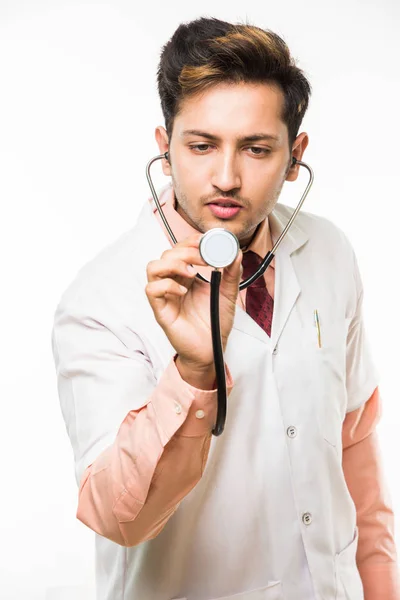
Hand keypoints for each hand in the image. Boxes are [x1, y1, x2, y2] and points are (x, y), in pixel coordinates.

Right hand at [145, 232, 242, 369]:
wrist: (211, 349)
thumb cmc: (214, 324)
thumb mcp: (228, 294)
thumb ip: (232, 274)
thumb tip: (236, 253)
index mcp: (187, 276)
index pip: (180, 249)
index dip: (190, 241)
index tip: (206, 241)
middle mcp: (174, 283)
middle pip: (167, 254)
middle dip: (185, 251)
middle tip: (203, 258)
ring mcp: (165, 296)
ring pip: (153, 267)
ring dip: (172, 264)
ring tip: (191, 273)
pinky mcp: (161, 310)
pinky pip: (152, 290)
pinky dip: (166, 285)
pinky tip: (183, 291)